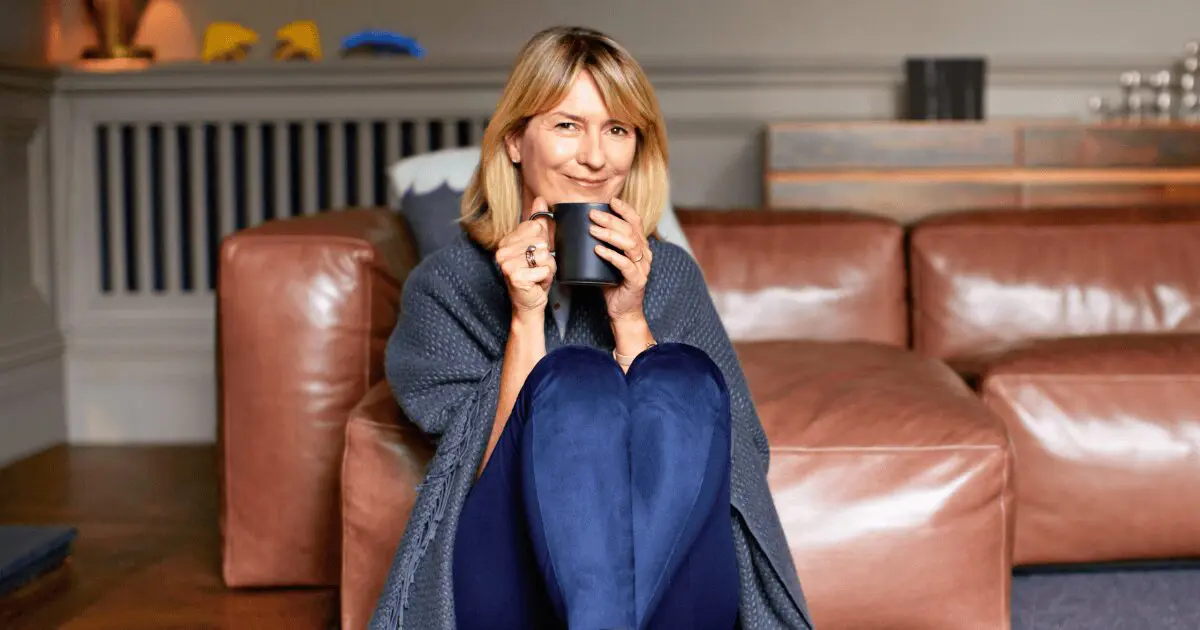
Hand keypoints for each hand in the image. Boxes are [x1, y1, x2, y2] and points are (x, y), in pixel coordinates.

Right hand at [496, 197, 555, 318]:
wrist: (529, 302)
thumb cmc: (534, 275)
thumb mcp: (538, 247)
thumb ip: (539, 224)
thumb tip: (540, 199)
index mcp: (506, 240)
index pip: (535, 227)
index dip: (542, 242)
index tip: (534, 255)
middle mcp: (502, 250)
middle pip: (541, 241)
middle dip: (546, 257)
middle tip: (536, 268)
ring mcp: (507, 263)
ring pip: (544, 256)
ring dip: (547, 268)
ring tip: (537, 276)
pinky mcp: (515, 276)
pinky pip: (544, 269)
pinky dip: (546, 278)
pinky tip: (536, 284)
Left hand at [590, 197, 651, 323]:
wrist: (623, 311)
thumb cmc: (613, 284)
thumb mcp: (609, 260)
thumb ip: (603, 245)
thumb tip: (581, 229)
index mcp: (640, 246)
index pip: (636, 221)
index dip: (625, 209)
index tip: (610, 201)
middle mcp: (644, 254)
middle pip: (630, 229)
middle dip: (610, 219)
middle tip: (592, 215)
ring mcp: (642, 267)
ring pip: (630, 244)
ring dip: (609, 235)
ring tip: (592, 230)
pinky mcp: (637, 280)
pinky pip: (625, 264)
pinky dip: (611, 255)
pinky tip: (598, 250)